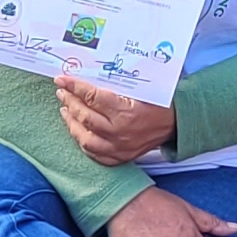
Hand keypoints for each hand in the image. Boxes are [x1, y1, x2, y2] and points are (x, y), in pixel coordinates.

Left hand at [56, 74, 176, 166]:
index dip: (75, 87)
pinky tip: (77, 130)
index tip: (62, 79)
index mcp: (126, 112)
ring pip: (84, 138)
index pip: (92, 97)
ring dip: (71, 122)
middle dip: (70, 101)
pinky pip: (94, 153)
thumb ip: (114, 85)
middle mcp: (120, 132)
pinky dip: (82, 141)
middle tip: (62, 91)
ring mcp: (118, 148)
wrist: (174, 124)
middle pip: (85, 116)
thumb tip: (86, 77)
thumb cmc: (158, 103)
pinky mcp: (119, 158)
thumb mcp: (139, 89)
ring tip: (65, 110)